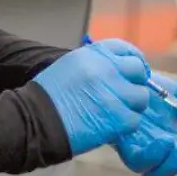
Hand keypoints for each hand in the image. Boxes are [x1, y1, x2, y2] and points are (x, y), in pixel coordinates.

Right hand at [32, 39, 151, 155]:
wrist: (35, 120)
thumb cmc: (48, 97)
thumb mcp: (70, 67)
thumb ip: (95, 65)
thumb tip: (117, 72)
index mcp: (94, 54)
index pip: (125, 49)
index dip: (133, 60)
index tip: (133, 71)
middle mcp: (107, 69)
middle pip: (138, 70)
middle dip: (135, 82)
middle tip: (126, 95)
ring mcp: (114, 93)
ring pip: (141, 97)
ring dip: (131, 106)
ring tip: (116, 113)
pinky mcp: (117, 117)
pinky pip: (134, 120)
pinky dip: (125, 125)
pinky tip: (111, 126)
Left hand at [113, 74, 176, 175]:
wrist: (125, 75)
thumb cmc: (149, 87)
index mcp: (167, 142)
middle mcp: (150, 148)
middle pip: (160, 174)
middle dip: (175, 167)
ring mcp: (134, 144)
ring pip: (145, 169)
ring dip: (161, 159)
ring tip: (170, 141)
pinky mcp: (120, 137)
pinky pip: (132, 156)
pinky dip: (147, 151)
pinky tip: (157, 136)